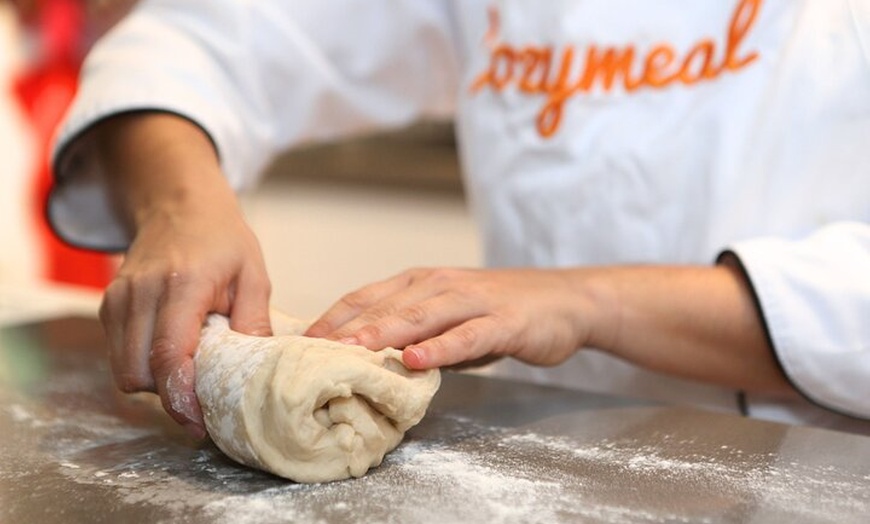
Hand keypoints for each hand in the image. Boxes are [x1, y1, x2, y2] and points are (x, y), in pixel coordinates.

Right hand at [90, 114, 271, 436]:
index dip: (180, 399)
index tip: (200, 424)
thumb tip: (257, 373)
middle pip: (139, 372)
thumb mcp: (254, 275)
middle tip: (202, 398)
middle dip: (169, 396)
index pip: (168, 356)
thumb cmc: (223, 240)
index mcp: (182, 284)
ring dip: (154, 384)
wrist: (180, 205)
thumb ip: (254, 323)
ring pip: (124, 370)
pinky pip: (118, 355)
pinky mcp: (108, 304)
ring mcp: (118, 298)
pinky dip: (142, 366)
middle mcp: (141, 292)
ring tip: (189, 372)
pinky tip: (171, 354)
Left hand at [304, 268, 606, 369]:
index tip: (297, 341)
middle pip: (385, 306)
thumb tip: (368, 360)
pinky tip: (416, 360)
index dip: (331, 318)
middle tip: (307, 350)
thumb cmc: (502, 312)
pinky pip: (466, 336)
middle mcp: (440, 285)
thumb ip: (414, 333)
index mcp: (422, 283)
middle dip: (345, 327)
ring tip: (350, 350)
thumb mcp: (449, 318)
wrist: (566, 301)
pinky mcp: (502, 322)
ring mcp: (472, 301)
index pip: (366, 298)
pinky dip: (440, 348)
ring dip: (383, 333)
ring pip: (420, 316)